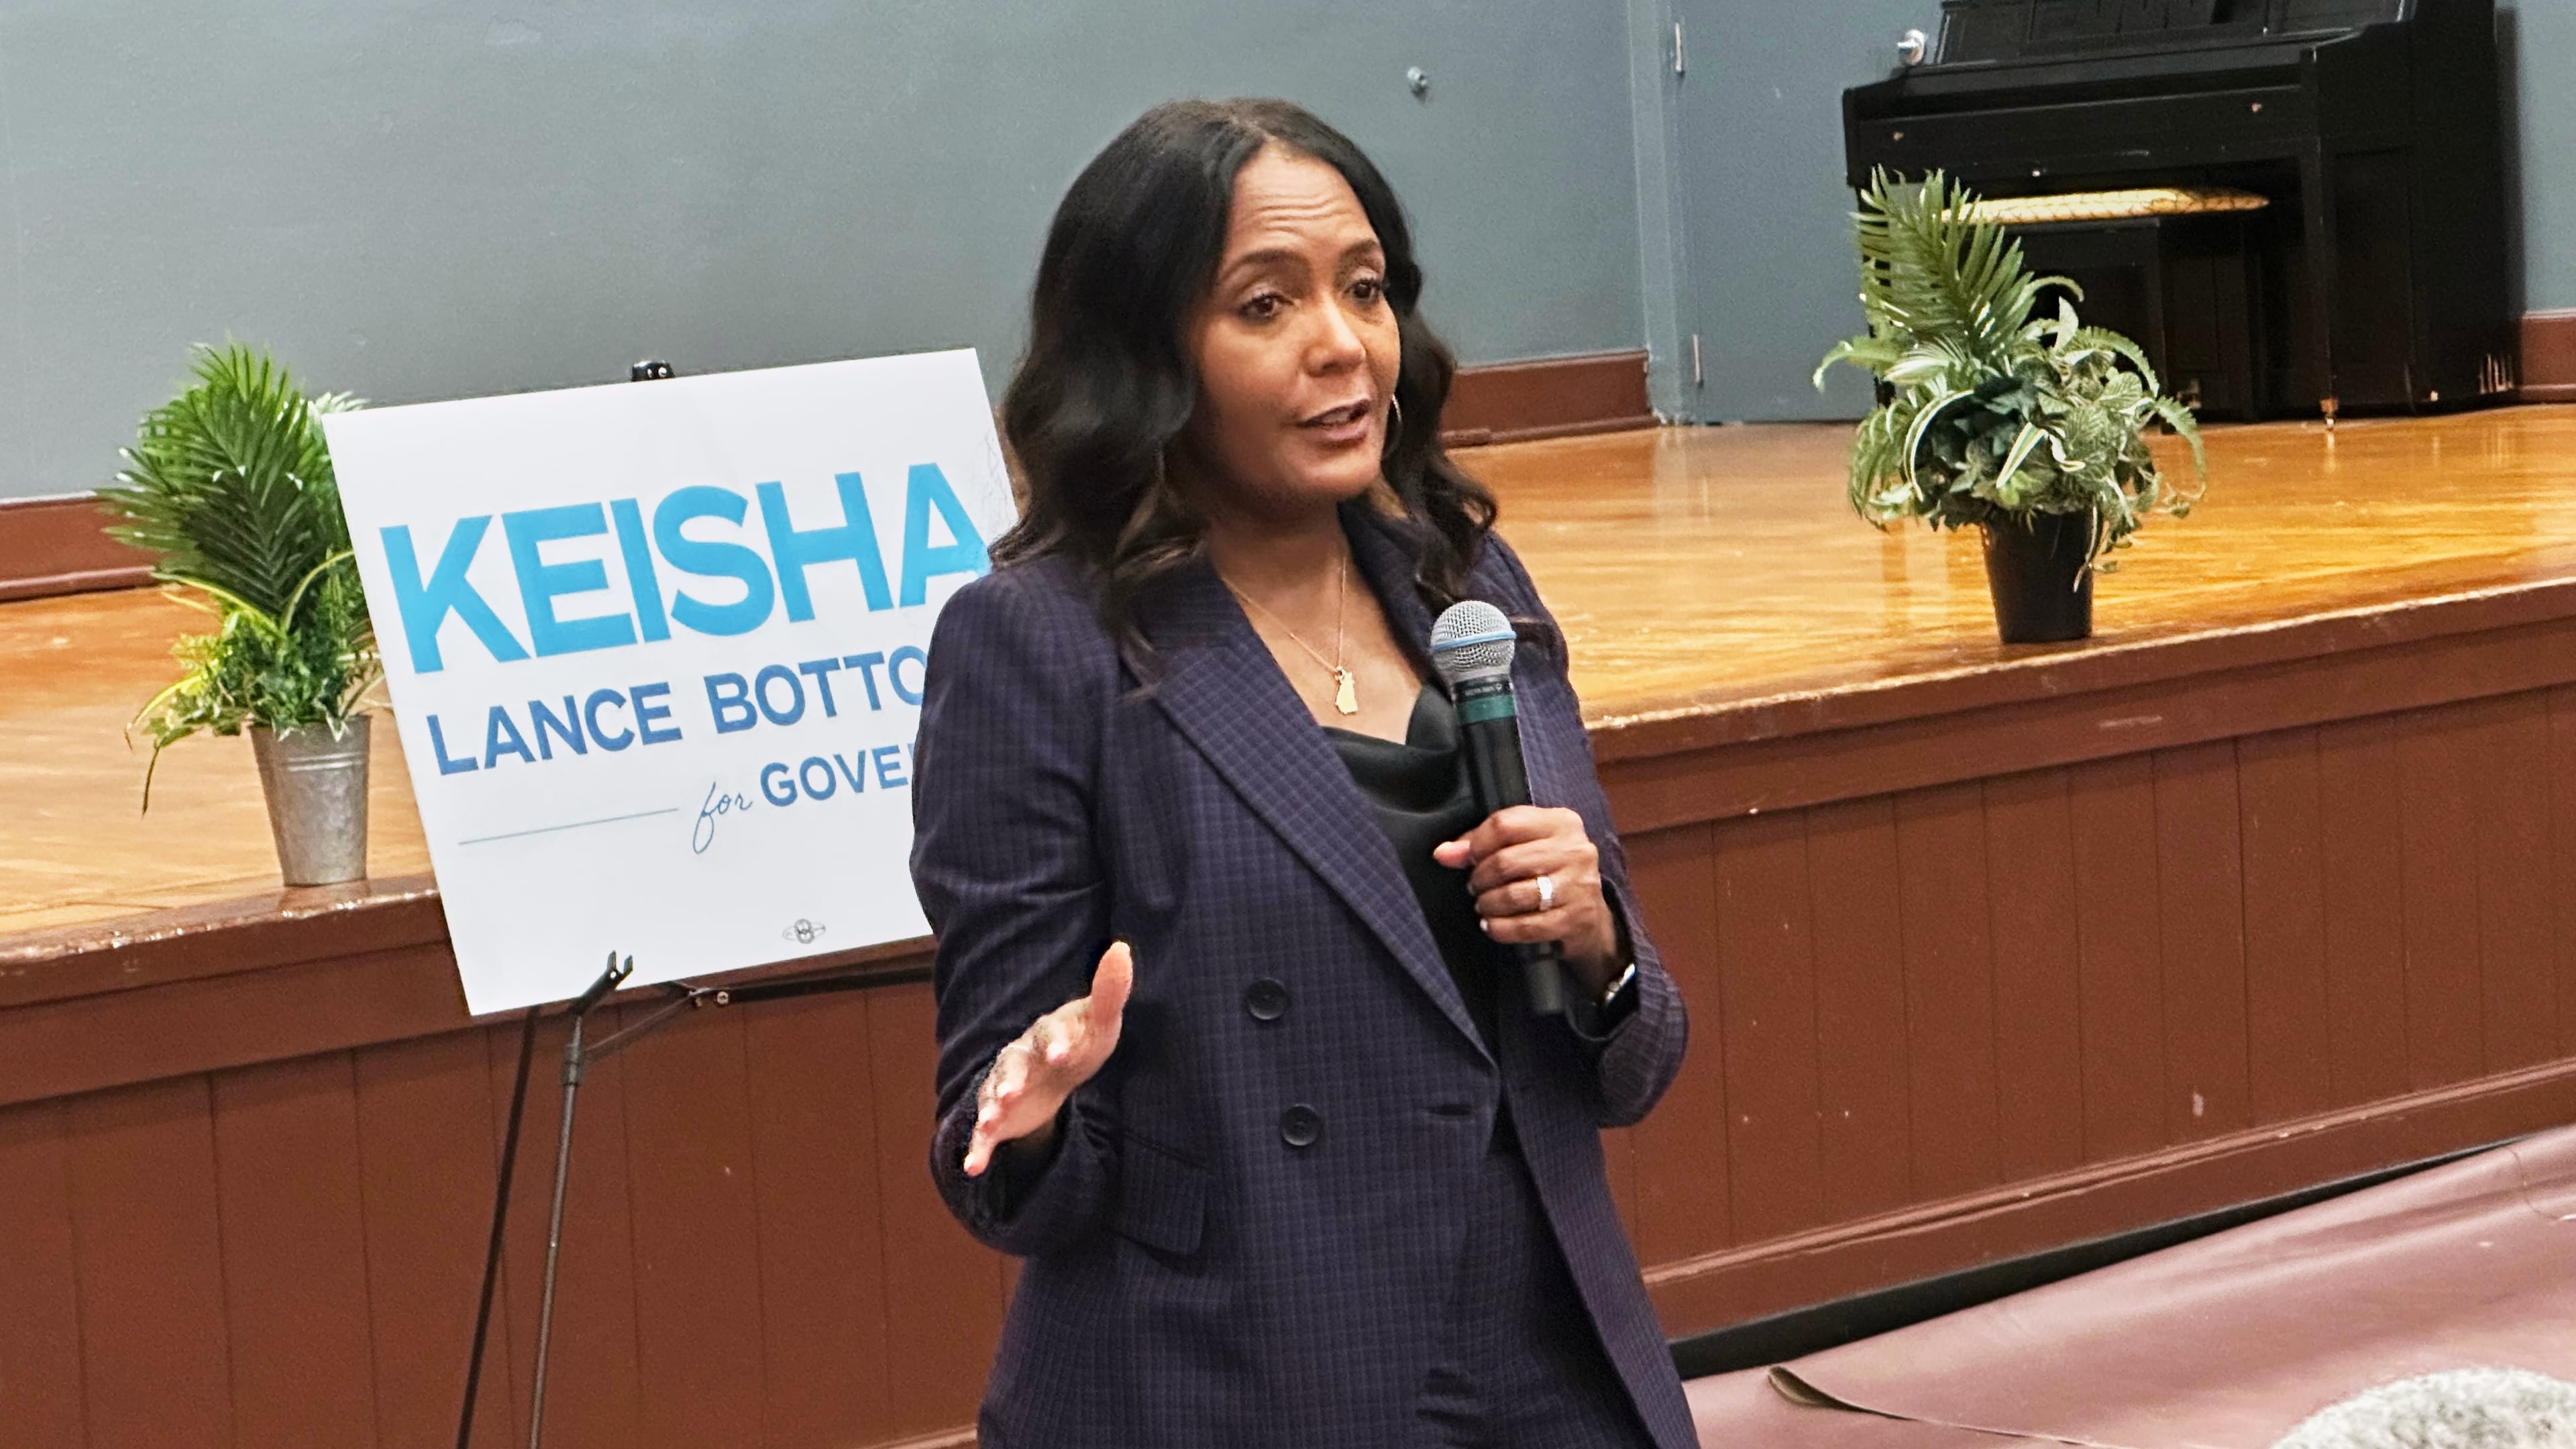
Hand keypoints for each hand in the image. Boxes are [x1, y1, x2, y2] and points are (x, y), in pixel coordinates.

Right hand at [961, 941, 1132, 1177]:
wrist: (1056, 1070)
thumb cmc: (1082, 1041)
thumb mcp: (1101, 1021)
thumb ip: (1110, 990)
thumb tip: (1121, 947)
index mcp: (1046, 1032)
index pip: (1048, 1033)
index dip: (1054, 1043)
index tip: (1062, 1056)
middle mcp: (1019, 1056)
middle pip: (1011, 1064)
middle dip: (1010, 1078)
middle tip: (1012, 1093)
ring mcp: (1005, 1086)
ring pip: (992, 1094)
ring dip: (990, 1107)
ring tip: (991, 1121)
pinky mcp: (999, 1115)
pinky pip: (984, 1132)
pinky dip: (977, 1149)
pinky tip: (973, 1168)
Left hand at [1434, 806, 1621, 994]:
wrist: (1590, 918)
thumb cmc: (1548, 874)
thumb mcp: (1524, 847)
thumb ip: (1483, 843)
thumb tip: (1443, 853)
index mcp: (1561, 822)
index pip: (1504, 824)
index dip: (1476, 843)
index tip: (1468, 858)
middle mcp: (1575, 850)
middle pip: (1505, 861)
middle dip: (1480, 878)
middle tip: (1475, 887)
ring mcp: (1578, 886)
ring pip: (1513, 895)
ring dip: (1488, 904)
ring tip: (1484, 905)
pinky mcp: (1576, 919)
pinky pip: (1525, 926)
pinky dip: (1500, 928)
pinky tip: (1492, 925)